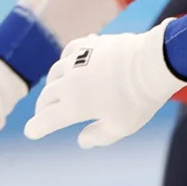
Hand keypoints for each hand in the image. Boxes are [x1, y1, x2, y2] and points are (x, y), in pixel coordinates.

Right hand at [24, 19, 186, 148]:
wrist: (153, 63)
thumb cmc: (139, 99)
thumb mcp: (121, 127)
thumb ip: (98, 137)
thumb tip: (82, 140)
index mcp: (73, 106)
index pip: (45, 120)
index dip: (36, 128)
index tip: (32, 132)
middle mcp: (69, 83)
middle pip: (46, 97)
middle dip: (43, 108)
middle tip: (45, 114)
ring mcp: (78, 61)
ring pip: (54, 74)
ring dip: (53, 85)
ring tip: (58, 91)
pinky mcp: (90, 45)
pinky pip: (68, 52)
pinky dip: (65, 61)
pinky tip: (71, 64)